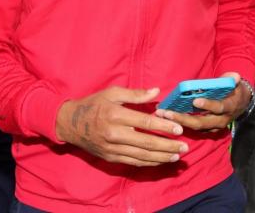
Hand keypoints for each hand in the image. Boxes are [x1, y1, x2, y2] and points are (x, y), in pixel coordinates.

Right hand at [55, 87, 186, 166]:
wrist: (69, 123)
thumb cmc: (93, 104)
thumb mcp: (112, 93)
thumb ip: (135, 94)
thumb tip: (156, 92)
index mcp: (115, 115)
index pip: (144, 122)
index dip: (163, 126)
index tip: (179, 129)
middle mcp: (114, 134)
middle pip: (146, 143)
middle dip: (168, 146)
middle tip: (184, 147)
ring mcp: (112, 148)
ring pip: (142, 156)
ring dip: (162, 157)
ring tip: (177, 156)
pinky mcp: (111, 157)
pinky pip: (133, 162)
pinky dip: (149, 163)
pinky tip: (161, 160)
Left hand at [155, 72, 250, 131]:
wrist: (241, 105)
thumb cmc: (234, 91)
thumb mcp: (236, 84)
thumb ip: (231, 80)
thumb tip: (234, 77)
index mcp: (229, 107)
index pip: (219, 108)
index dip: (208, 105)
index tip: (195, 101)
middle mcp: (221, 120)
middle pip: (201, 122)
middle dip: (183, 119)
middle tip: (167, 113)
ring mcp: (214, 127)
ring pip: (195, 127)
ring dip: (178, 122)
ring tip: (162, 115)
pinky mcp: (208, 129)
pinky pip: (193, 129)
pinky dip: (180, 123)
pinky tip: (167, 118)